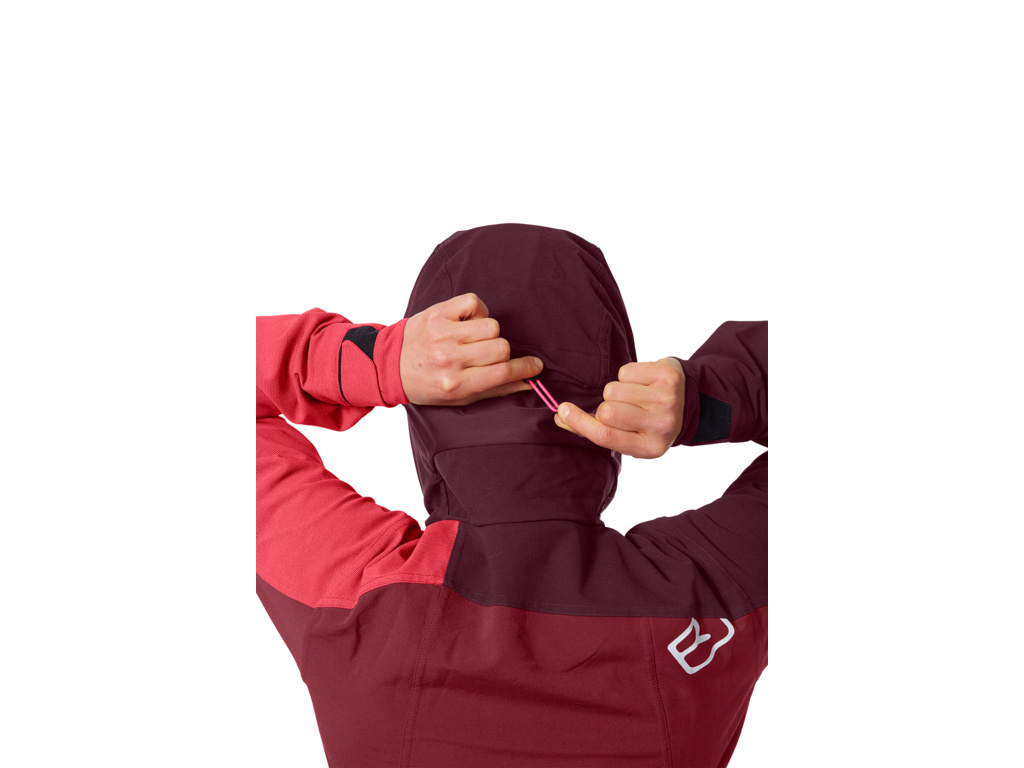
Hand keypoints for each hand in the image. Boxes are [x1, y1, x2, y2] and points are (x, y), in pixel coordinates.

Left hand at [400, 292, 544, 405]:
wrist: (391, 366)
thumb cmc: (429, 384)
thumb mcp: (460, 397)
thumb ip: (496, 390)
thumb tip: (528, 384)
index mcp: (456, 383)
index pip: (503, 373)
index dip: (525, 368)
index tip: (535, 366)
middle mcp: (449, 359)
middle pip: (501, 347)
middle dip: (500, 352)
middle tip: (487, 355)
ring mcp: (443, 334)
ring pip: (491, 325)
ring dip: (487, 332)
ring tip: (472, 339)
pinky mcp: (437, 312)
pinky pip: (474, 302)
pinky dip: (476, 311)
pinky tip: (466, 322)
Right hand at [554, 358, 684, 458]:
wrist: (688, 402)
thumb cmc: (648, 422)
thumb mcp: (628, 437)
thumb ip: (594, 430)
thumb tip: (561, 416)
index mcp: (650, 448)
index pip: (605, 436)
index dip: (580, 423)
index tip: (563, 410)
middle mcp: (662, 426)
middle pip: (606, 411)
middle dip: (605, 406)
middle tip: (621, 408)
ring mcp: (667, 400)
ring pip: (613, 389)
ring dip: (617, 390)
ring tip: (634, 396)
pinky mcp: (667, 377)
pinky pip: (626, 371)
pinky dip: (627, 375)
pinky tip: (642, 383)